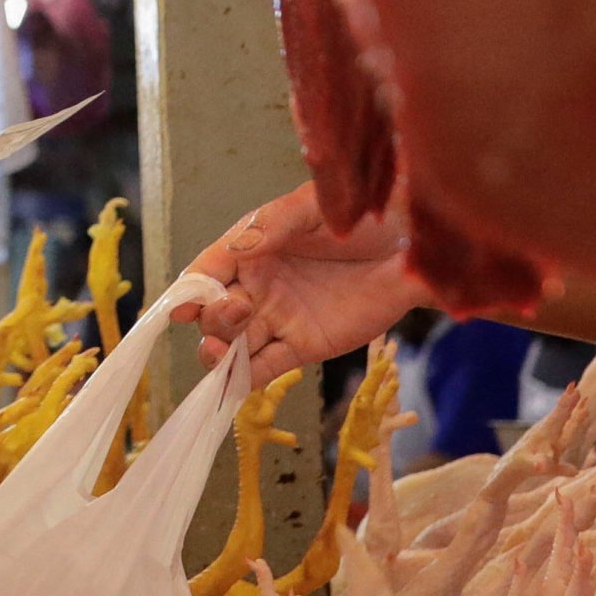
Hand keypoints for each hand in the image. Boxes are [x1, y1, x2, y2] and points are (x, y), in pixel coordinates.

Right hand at [191, 182, 425, 379]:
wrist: (415, 247)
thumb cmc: (364, 213)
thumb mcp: (317, 206)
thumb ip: (276, 225)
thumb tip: (241, 248)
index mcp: (253, 246)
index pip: (208, 270)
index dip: (190, 289)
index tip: (181, 307)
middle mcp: (258, 285)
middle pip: (214, 312)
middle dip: (212, 319)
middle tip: (239, 310)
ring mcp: (279, 318)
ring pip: (233, 343)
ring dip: (218, 354)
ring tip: (220, 356)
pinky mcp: (303, 347)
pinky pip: (263, 368)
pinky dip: (242, 380)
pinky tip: (230, 388)